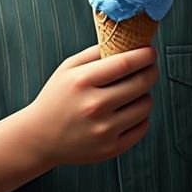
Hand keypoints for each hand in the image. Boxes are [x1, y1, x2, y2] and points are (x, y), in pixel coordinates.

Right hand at [23, 44, 158, 165]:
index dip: (145, 56)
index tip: (151, 52)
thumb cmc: (57, 98)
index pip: (126, 63)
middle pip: (141, 83)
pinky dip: (141, 117)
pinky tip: (129, 112)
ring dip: (145, 95)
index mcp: (82, 82)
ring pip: (145, 105)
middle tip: (150, 68)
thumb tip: (128, 43)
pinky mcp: (112, 148)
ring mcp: (104, 129)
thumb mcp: (67, 69)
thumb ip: (96, 53)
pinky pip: (143, 127)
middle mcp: (94, 106)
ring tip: (134, 93)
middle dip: (151, 72)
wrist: (40, 138)